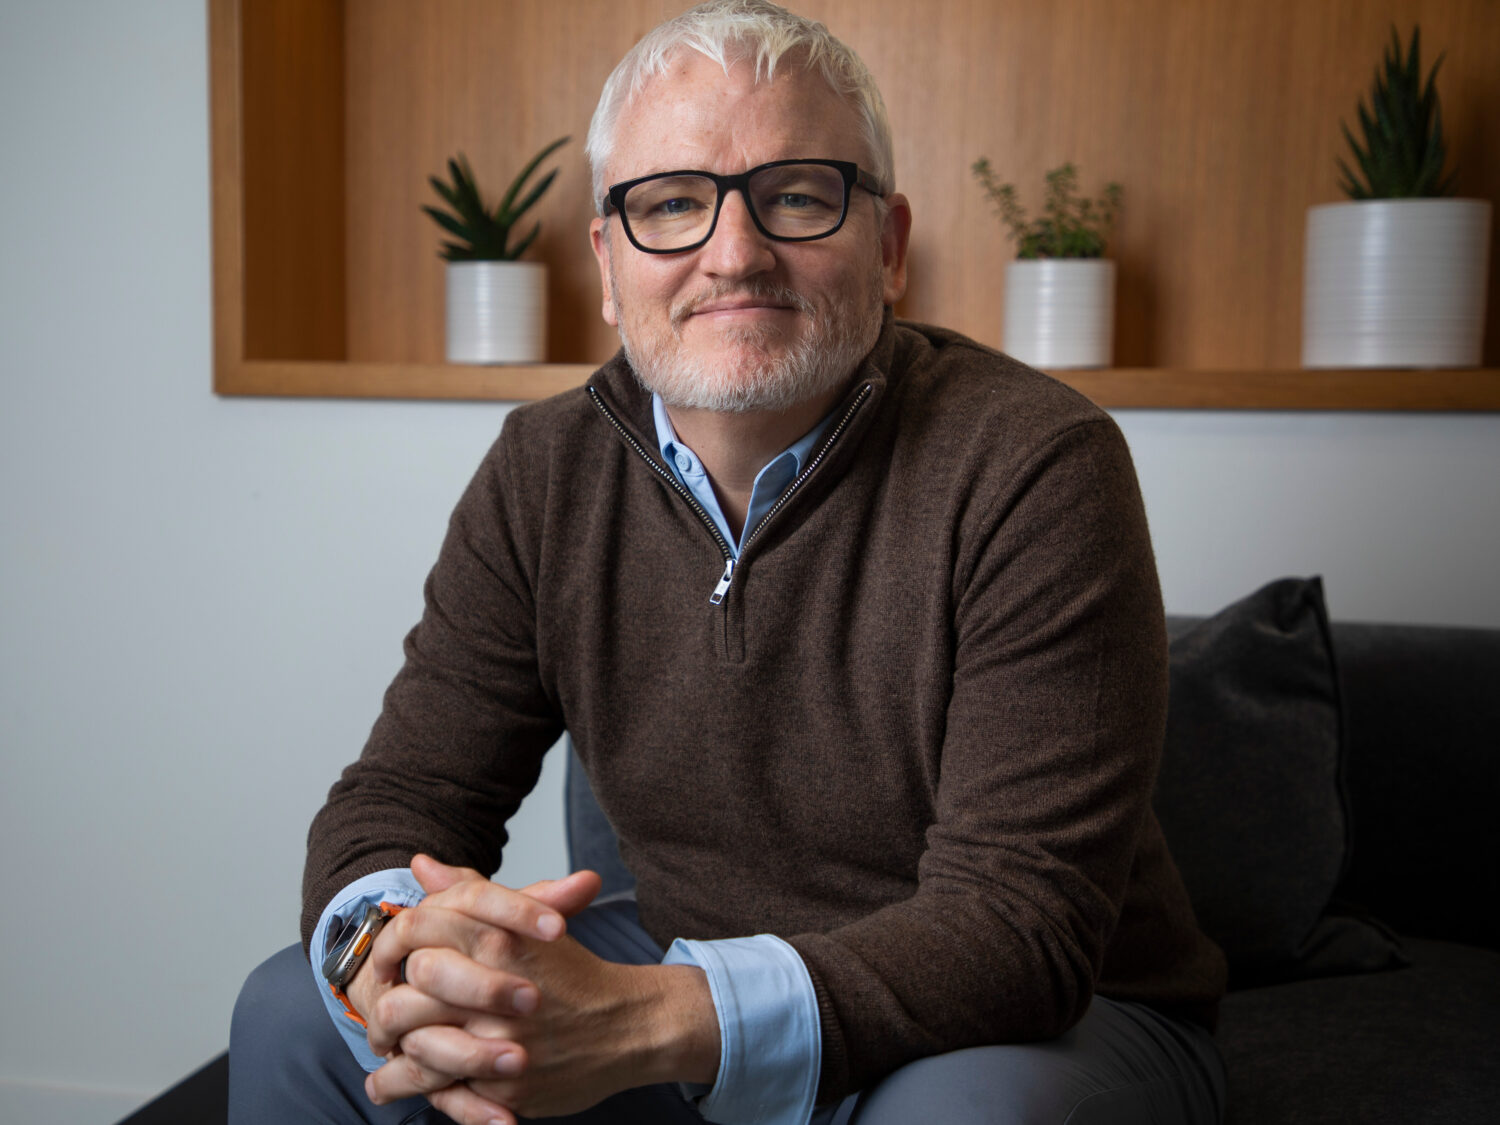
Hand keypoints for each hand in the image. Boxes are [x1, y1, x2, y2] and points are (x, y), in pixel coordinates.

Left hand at [364, 859, 719, 1123]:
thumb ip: (470, 892)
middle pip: (405, 995)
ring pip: (413, 1048)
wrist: (630, 1026)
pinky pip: (438, 1091)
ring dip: (389, 1052)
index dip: (390, 946)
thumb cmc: (573, 975)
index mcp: (500, 940)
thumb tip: (420, 865)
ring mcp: (498, 1044)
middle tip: (379, 1012)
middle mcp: (495, 991)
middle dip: (383, 1008)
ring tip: (381, 1050)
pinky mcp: (503, 1088)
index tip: (388, 962)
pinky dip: (407, 1086)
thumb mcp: (525, 922)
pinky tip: (390, 1081)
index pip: (417, 931)